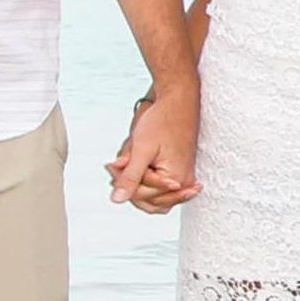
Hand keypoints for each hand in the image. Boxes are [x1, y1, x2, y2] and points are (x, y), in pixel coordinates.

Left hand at [111, 74, 199, 210]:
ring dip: (137, 182)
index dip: (124, 181)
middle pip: (148, 199)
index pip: (142, 196)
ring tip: (127, 161)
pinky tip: (136, 165)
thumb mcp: (141, 150)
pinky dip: (145, 179)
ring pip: (152, 195)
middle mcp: (183, 183)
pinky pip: (159, 187)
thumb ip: (130, 178)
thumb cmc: (163, 121)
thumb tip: (117, 199)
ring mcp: (182, 178)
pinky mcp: (178, 171)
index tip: (116, 163)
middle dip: (130, 182)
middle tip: (119, 162)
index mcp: (176, 180)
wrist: (177, 101)